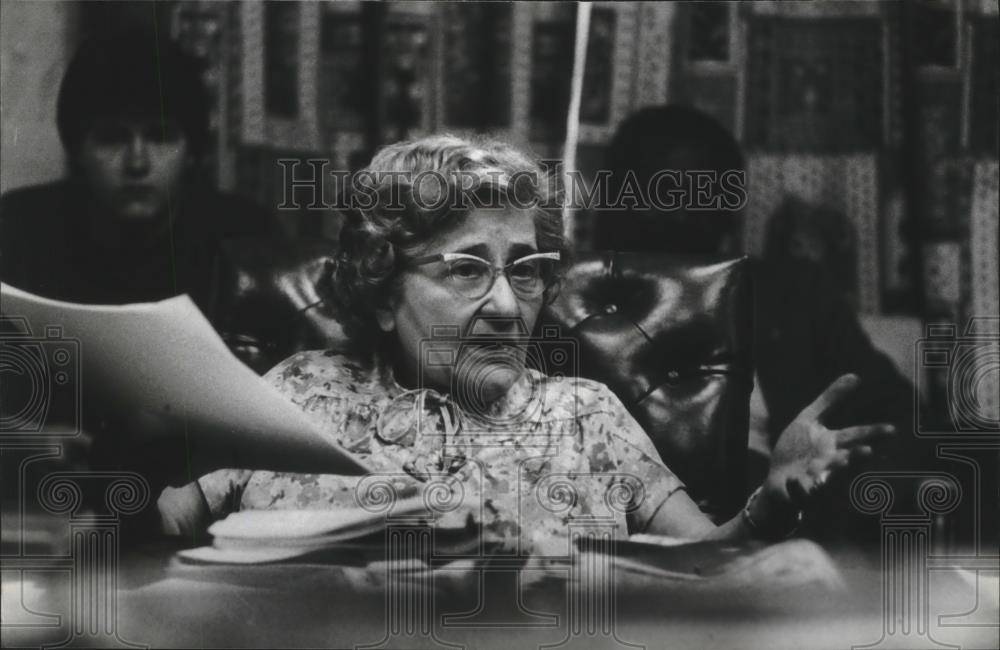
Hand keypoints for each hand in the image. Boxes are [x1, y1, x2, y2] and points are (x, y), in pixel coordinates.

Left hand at [765, 374, 894, 507]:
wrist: (778, 478)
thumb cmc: (798, 448)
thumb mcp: (809, 419)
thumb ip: (830, 399)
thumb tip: (855, 376)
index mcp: (831, 444)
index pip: (854, 436)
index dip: (871, 432)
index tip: (891, 429)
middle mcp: (827, 462)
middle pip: (845, 458)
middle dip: (856, 456)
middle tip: (869, 451)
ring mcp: (814, 478)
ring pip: (826, 476)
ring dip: (832, 470)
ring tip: (842, 462)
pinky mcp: (797, 492)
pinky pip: (798, 492)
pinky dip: (797, 487)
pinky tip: (794, 480)